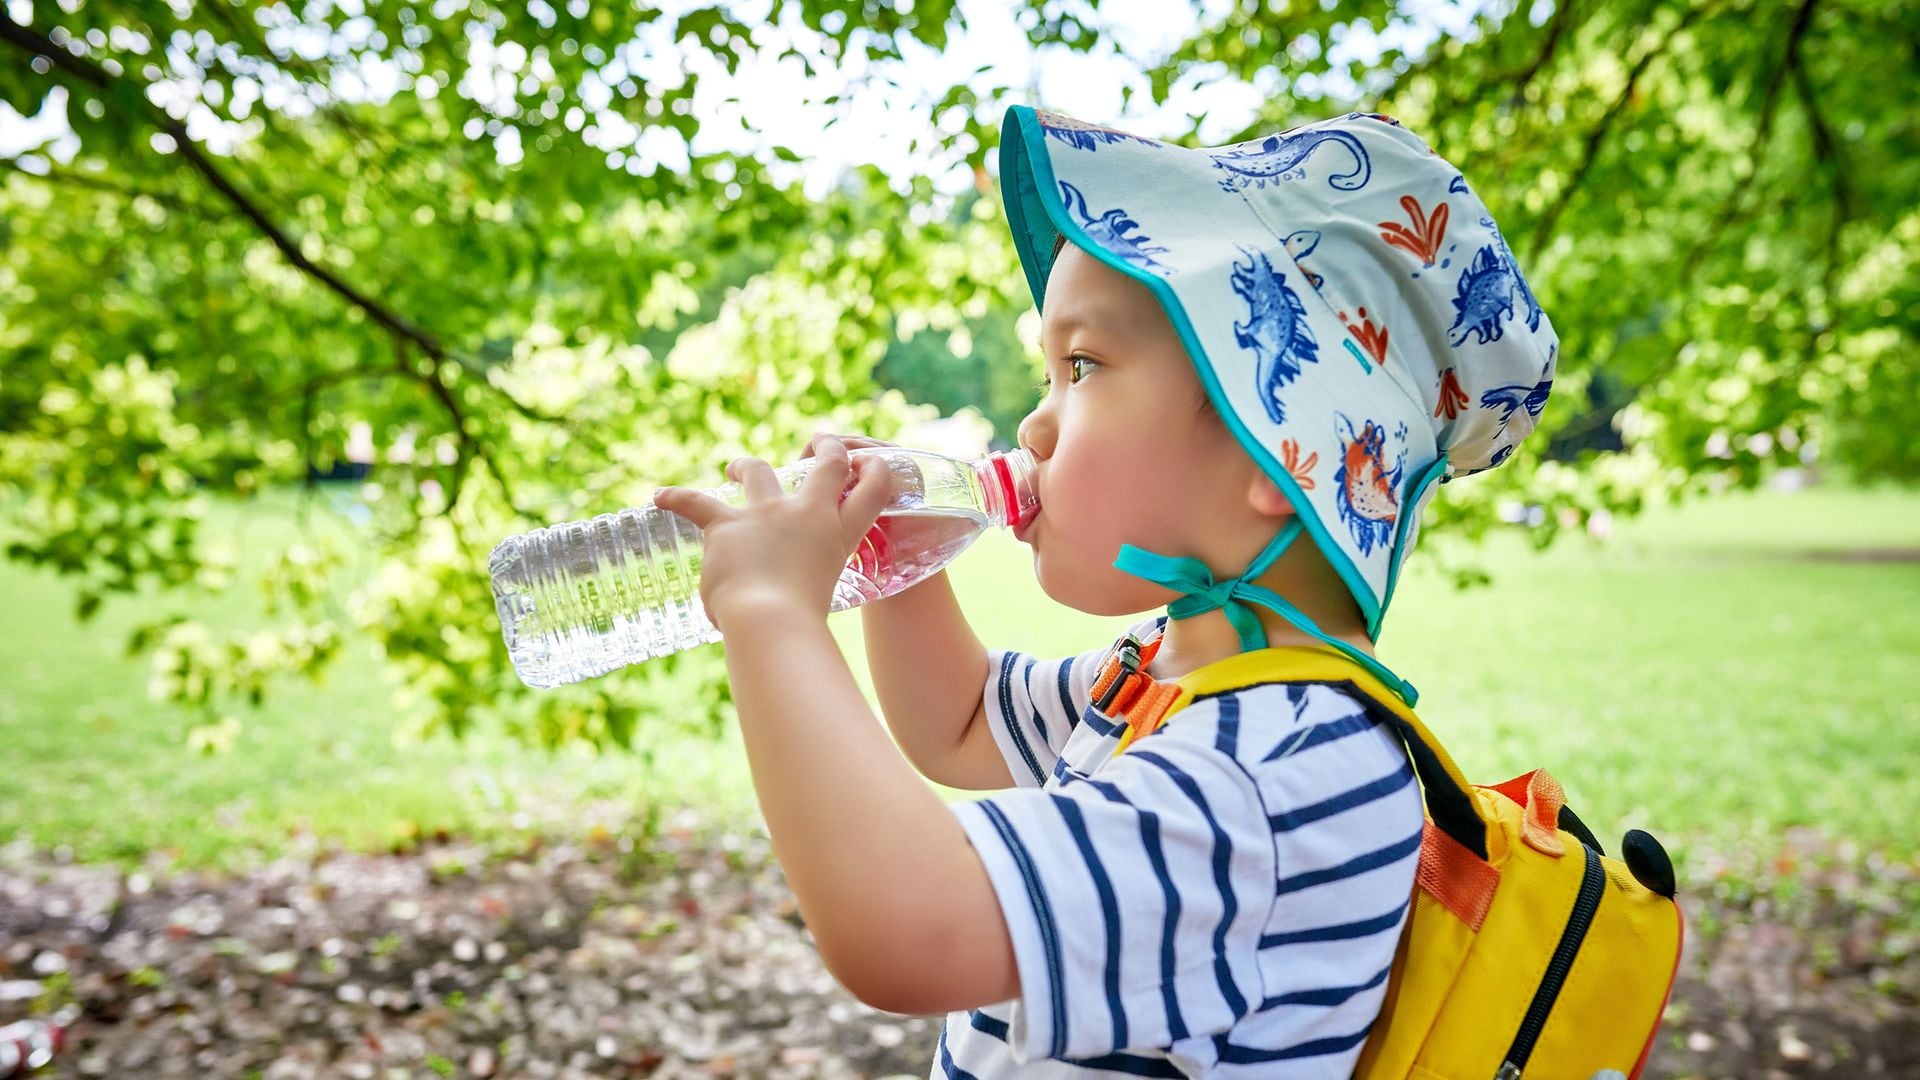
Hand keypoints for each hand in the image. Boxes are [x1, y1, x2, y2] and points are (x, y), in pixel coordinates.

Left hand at [651, 436, 892, 633]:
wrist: (771, 620)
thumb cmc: (799, 623)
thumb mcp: (818, 599)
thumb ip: (803, 590)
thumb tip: (783, 610)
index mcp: (839, 537)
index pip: (874, 491)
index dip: (877, 471)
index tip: (870, 464)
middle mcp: (808, 515)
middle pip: (829, 465)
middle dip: (828, 449)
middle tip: (822, 443)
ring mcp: (767, 514)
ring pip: (759, 471)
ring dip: (747, 466)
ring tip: (735, 467)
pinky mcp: (727, 524)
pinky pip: (696, 503)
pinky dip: (676, 499)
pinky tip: (659, 497)